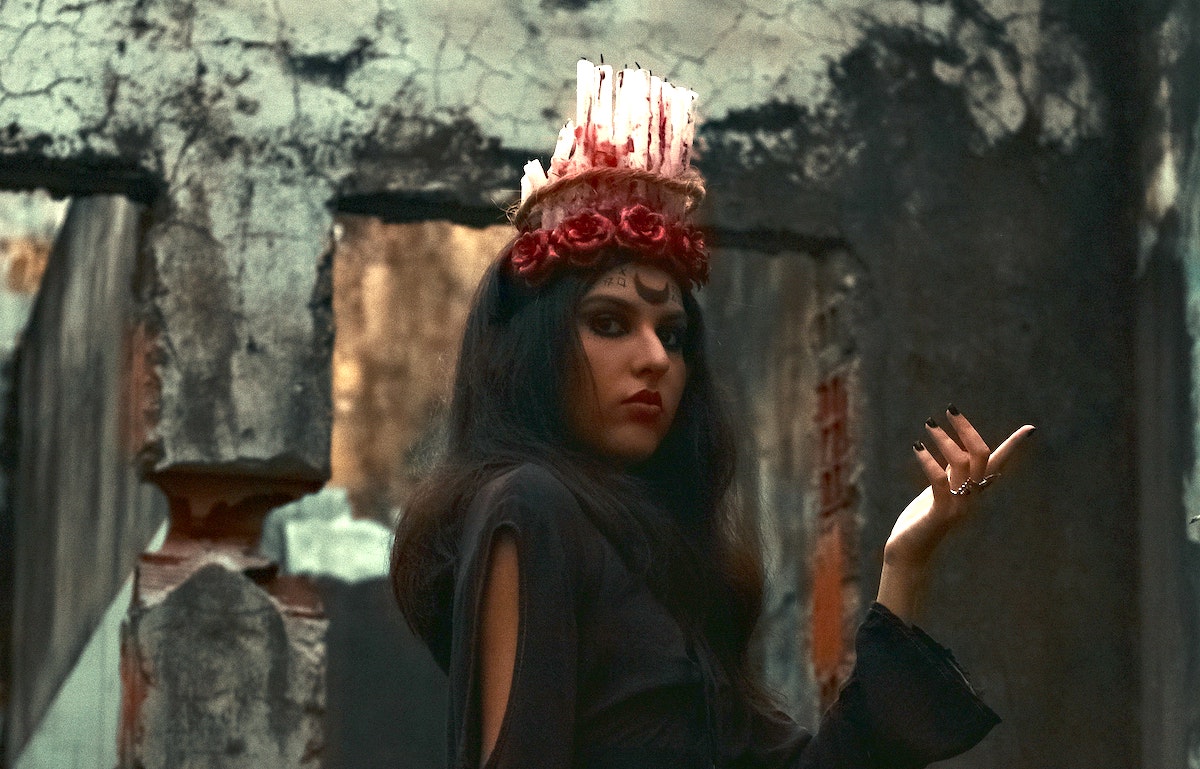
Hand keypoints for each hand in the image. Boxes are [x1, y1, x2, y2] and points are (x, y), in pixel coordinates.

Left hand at [876, 405, 1034, 621]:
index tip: (1030, 428)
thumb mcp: (940, 491)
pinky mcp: (940, 513)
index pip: (998, 463)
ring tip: (928, 424)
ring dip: (945, 440)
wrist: (909, 554)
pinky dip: (929, 462)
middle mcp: (971, 497)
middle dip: (967, 429)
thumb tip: (959, 449)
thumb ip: (952, 472)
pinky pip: (940, 482)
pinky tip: (917, 447)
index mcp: (973, 490)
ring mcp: (958, 506)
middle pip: (981, 456)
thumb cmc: (922, 521)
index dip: (1013, 446)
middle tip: (950, 409)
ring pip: (963, 465)